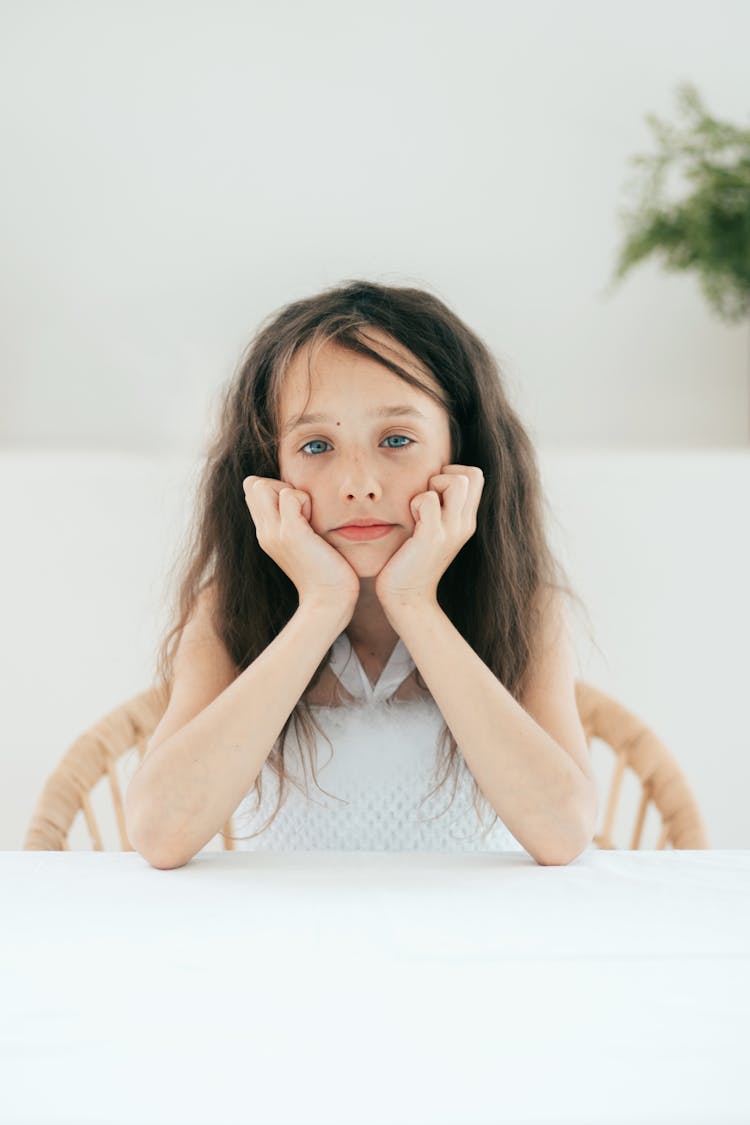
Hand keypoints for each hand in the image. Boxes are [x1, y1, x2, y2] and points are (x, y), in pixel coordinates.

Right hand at [243, 476, 359, 613]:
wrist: (329, 601)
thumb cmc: (326, 572)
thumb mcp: (304, 543)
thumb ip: (297, 522)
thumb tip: (300, 500)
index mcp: (265, 533)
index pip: (253, 490)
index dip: (274, 489)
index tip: (297, 510)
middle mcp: (264, 532)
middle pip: (253, 484)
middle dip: (279, 486)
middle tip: (302, 511)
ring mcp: (274, 532)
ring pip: (264, 484)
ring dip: (292, 492)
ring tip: (309, 518)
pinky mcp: (290, 534)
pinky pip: (289, 495)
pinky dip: (305, 500)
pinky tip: (316, 523)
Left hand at [374, 465, 483, 608]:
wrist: (407, 598)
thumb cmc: (411, 560)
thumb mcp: (433, 531)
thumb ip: (438, 508)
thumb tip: (429, 480)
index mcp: (466, 520)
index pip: (475, 475)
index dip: (452, 473)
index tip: (432, 493)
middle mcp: (464, 524)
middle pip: (472, 474)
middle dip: (445, 475)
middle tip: (426, 498)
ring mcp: (451, 531)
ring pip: (457, 482)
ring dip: (432, 487)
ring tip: (418, 510)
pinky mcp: (432, 538)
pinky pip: (429, 501)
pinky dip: (416, 503)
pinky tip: (410, 522)